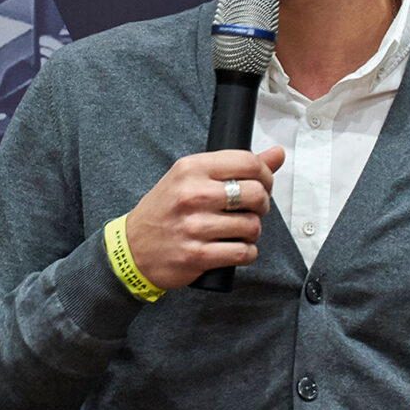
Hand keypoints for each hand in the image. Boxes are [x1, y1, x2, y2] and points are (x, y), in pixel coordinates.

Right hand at [125, 146, 284, 288]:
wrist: (132, 248)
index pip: (247, 162)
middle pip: (256, 194)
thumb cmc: (165, 211)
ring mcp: (194, 226)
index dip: (265, 175)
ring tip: (238, 230)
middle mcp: (192, 194)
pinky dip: (246, 252)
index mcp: (191, 168)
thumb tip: (277, 154)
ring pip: (252, 226)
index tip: (263, 185)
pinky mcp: (198, 255)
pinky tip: (234, 248)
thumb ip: (234, 166)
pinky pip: (243, 253)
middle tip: (251, 210)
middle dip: (262, 205)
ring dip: (252, 231)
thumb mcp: (191, 179)